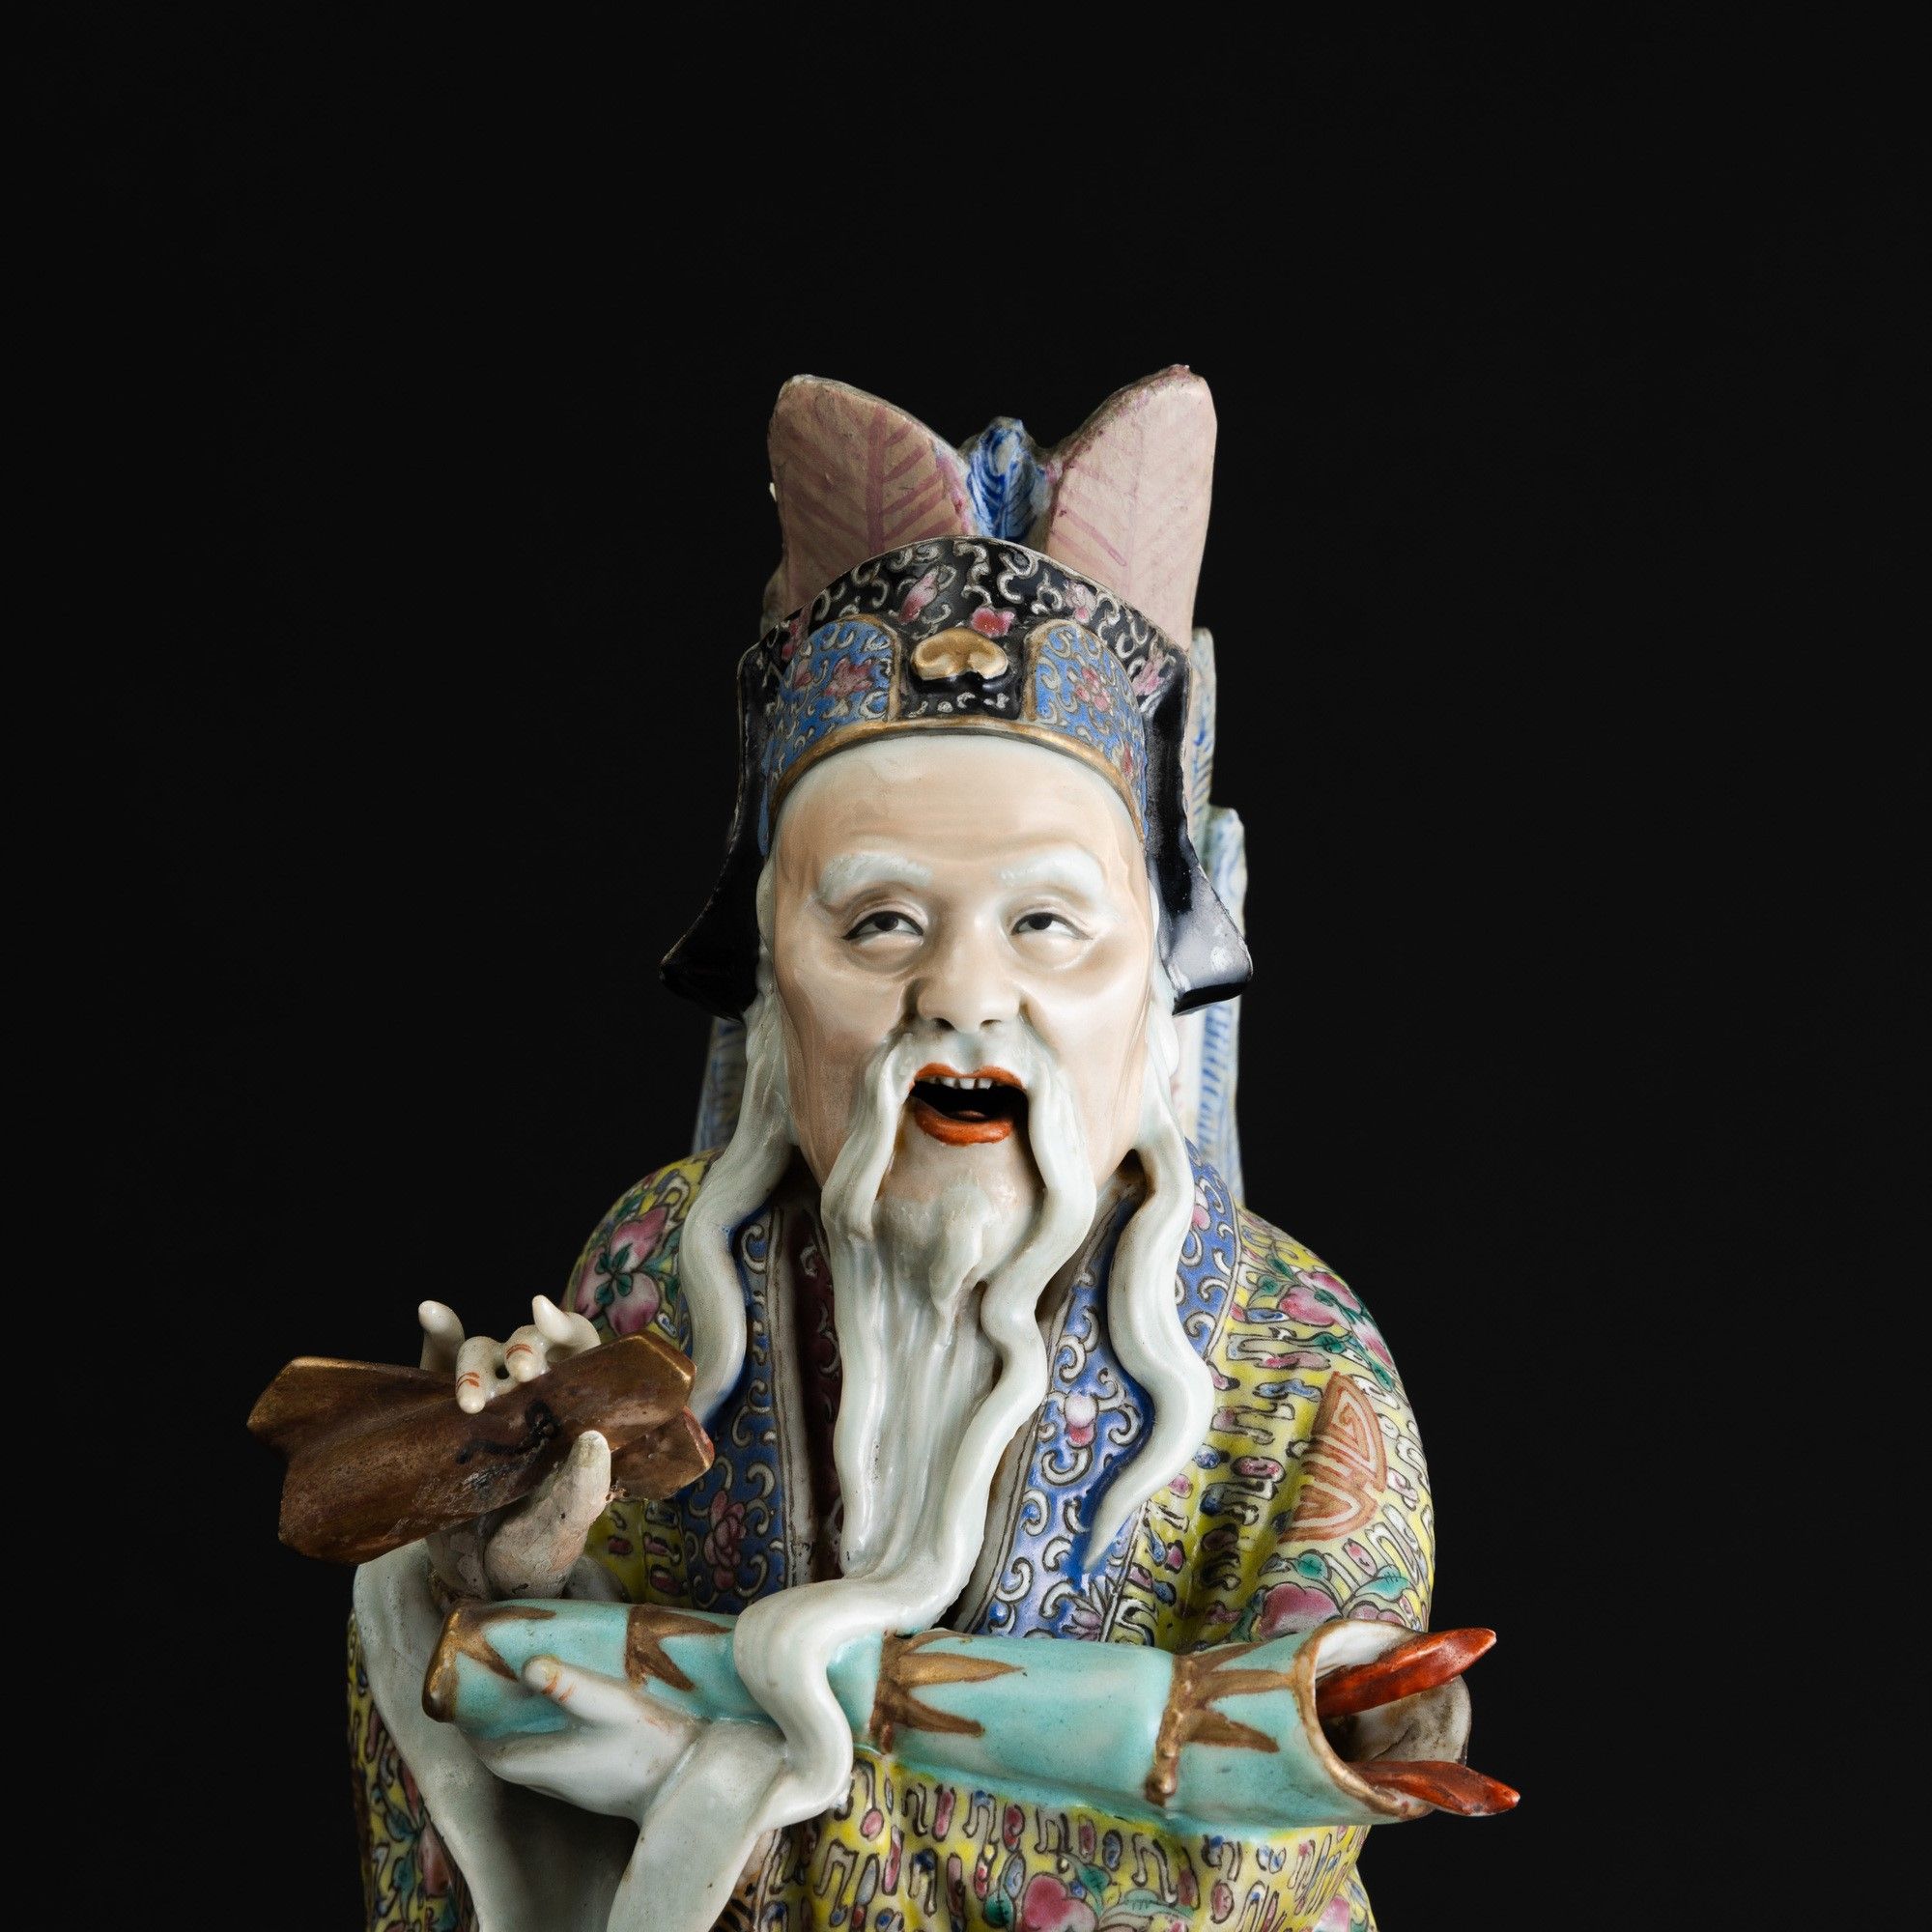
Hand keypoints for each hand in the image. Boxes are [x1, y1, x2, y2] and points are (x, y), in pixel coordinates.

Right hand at [418, 1295, 617, 1600]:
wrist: (477, 1587)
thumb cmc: (534, 1557)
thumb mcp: (563, 1530)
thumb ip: (583, 1490)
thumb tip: (595, 1439)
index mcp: (576, 1414)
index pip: (580, 1351)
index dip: (566, 1327)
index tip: (544, 1315)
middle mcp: (535, 1399)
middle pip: (529, 1345)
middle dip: (524, 1348)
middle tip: (522, 1374)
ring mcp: (491, 1404)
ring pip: (484, 1355)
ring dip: (475, 1364)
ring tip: (470, 1400)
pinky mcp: (447, 1415)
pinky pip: (441, 1365)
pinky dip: (438, 1334)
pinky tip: (429, 1310)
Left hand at [460, 1652, 702, 1825]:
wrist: (692, 1783)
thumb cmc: (651, 1741)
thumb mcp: (612, 1705)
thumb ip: (570, 1686)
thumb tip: (527, 1666)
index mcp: (552, 1763)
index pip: (495, 1755)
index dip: (475, 1731)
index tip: (467, 1701)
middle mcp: (559, 1782)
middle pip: (511, 1761)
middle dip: (495, 1732)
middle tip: (494, 1695)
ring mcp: (579, 1790)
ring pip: (535, 1767)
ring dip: (524, 1739)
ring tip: (526, 1702)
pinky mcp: (599, 1790)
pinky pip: (560, 1769)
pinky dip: (551, 1745)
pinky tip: (569, 1723)